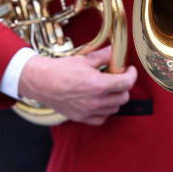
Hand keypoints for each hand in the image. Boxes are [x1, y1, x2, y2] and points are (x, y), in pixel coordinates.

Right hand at [18, 46, 136, 124]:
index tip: (129, 70)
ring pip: (114, 108)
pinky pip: (102, 119)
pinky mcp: (81, 118)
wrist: (40, 82)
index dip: (131, 75)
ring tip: (108, 89)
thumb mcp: (84, 59)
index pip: (126, 83)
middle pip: (123, 97)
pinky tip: (100, 101)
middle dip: (124, 86)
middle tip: (118, 78)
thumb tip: (115, 52)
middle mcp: (96, 101)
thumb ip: (103, 56)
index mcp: (98, 84)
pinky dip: (105, 111)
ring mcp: (89, 111)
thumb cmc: (60, 70)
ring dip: (115, 98)